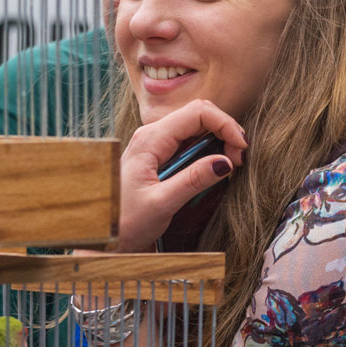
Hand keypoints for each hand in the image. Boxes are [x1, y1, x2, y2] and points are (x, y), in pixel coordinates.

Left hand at [116, 99, 247, 252]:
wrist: (104, 234)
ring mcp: (156, 144)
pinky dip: (208, 150)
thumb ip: (193, 180)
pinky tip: (215, 168)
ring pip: (196, 127)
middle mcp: (152, 135)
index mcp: (150, 139)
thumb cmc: (124, 222)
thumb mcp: (161, 203)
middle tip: (238, 160)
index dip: (225, 124)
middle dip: (225, 131)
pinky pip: (189, 142)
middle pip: (199, 115)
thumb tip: (226, 162)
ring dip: (218, 141)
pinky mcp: (160, 155)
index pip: (197, 112)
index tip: (241, 149)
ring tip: (230, 166)